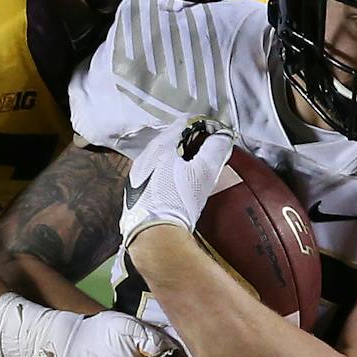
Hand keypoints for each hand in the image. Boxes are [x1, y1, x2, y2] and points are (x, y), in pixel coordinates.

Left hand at [117, 117, 235, 247]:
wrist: (153, 234)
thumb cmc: (179, 200)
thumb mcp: (204, 171)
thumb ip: (215, 149)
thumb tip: (223, 135)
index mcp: (161, 145)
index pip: (183, 123)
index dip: (202, 126)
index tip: (214, 134)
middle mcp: (144, 156)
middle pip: (169, 139)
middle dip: (187, 142)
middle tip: (204, 152)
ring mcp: (135, 175)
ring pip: (158, 158)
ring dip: (174, 159)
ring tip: (190, 170)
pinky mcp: (133, 193)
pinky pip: (151, 175)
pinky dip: (164, 175)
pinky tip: (173, 187)